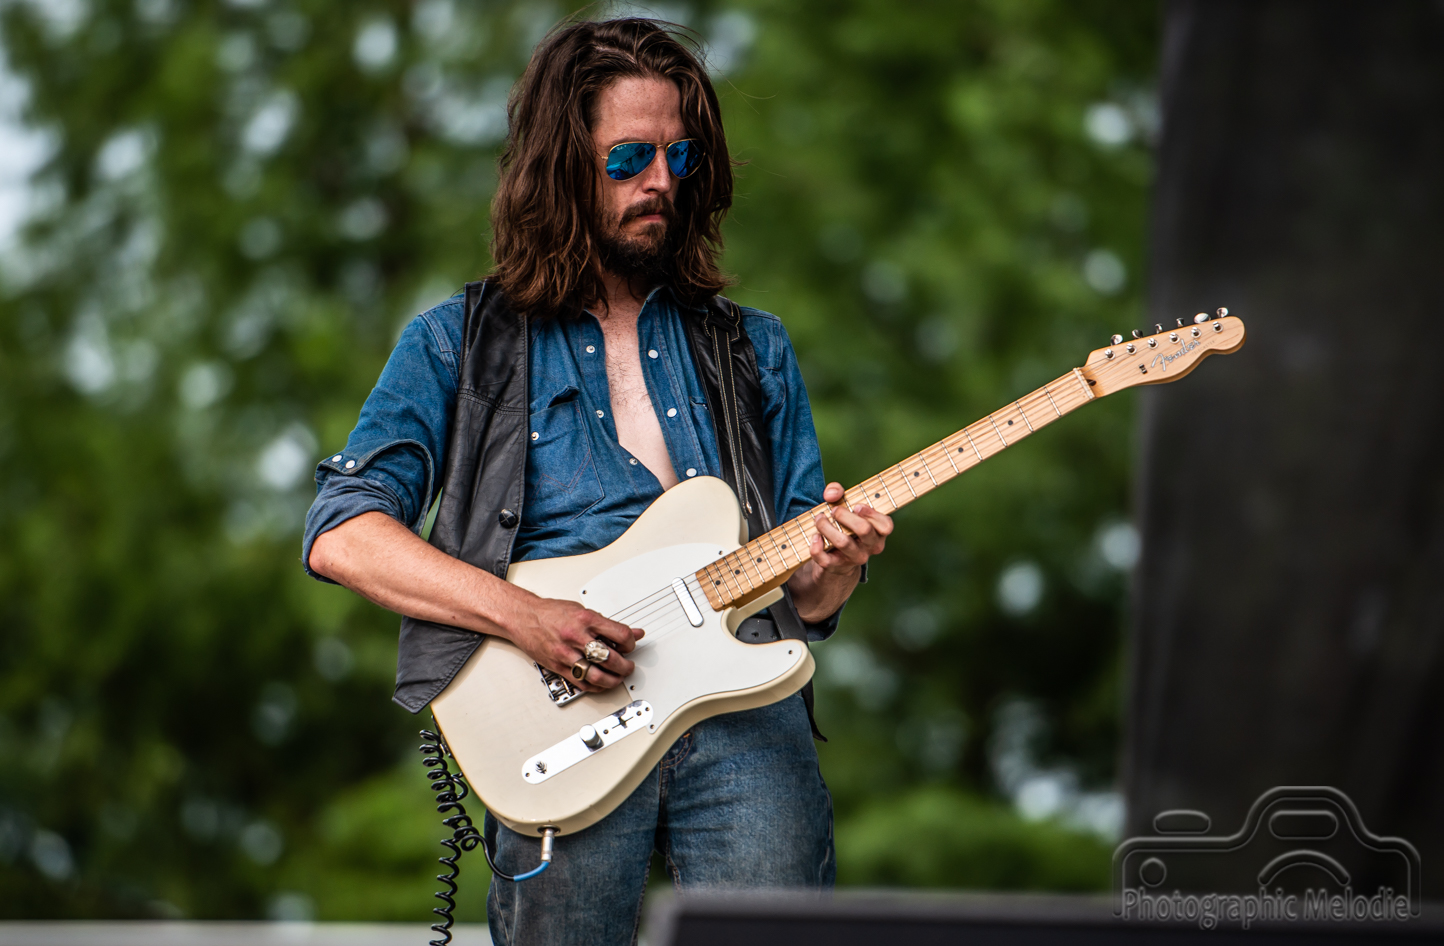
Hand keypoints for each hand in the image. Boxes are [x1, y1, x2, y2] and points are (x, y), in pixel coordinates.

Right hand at [507, 597, 644, 692]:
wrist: (524, 618)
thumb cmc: (550, 613)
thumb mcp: (582, 610)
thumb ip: (607, 624)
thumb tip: (632, 632)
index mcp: (586, 619)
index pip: (620, 635)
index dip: (630, 643)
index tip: (630, 645)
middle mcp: (577, 637)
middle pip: (610, 658)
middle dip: (625, 666)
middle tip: (628, 666)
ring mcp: (567, 654)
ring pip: (597, 675)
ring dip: (613, 680)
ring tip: (618, 677)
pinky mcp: (558, 667)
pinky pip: (582, 682)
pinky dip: (595, 686)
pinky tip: (601, 683)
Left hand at [809, 481, 892, 572]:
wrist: (835, 557)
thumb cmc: (843, 525)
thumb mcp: (844, 506)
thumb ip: (837, 492)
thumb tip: (831, 494)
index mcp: (879, 532)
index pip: (886, 526)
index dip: (872, 514)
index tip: (856, 506)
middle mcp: (871, 547)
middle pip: (864, 530)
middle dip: (846, 516)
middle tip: (834, 510)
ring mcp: (855, 558)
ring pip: (843, 542)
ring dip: (827, 527)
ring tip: (819, 519)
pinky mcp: (837, 567)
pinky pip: (826, 559)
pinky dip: (817, 547)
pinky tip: (815, 536)